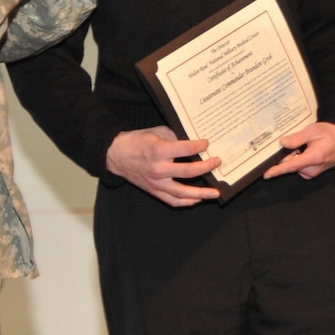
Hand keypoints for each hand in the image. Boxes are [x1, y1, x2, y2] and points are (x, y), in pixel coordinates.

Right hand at [106, 126, 221, 206]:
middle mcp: (159, 169)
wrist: (117, 155)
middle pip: (189, 172)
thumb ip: (175, 137)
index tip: (207, 143)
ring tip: (215, 192)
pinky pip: (173, 201)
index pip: (186, 149)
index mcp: (159, 151)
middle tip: (217, 162)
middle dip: (206, 167)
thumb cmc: (137, 141)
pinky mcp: (154, 191)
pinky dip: (186, 202)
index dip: (199, 146)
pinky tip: (197, 200)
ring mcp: (157, 183)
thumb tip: (193, 143)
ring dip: (202, 193)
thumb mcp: (156, 132)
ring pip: (183, 192)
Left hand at [263, 122, 334, 180]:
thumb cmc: (332, 135)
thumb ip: (297, 138)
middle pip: (290, 164)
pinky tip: (305, 149)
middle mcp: (312, 169)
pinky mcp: (311, 172)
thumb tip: (283, 143)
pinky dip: (298, 157)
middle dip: (287, 153)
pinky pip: (299, 165)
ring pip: (294, 164)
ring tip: (305, 143)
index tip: (266, 174)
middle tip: (296, 140)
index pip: (291, 166)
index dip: (277, 170)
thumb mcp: (314, 131)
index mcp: (313, 158)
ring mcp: (312, 172)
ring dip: (293, 155)